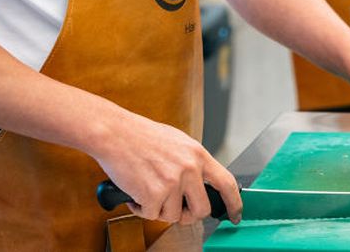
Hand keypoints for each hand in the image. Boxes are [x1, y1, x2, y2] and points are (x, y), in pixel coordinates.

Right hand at [94, 111, 241, 224]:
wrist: (115, 133)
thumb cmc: (141, 136)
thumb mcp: (177, 142)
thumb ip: (191, 162)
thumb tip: (200, 183)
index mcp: (198, 155)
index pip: (226, 183)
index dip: (234, 203)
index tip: (235, 215)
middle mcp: (189, 169)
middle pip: (201, 210)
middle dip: (188, 215)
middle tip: (174, 209)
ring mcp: (172, 182)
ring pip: (173, 216)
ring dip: (158, 209)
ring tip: (147, 190)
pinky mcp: (153, 194)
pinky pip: (151, 215)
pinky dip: (141, 208)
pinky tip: (135, 192)